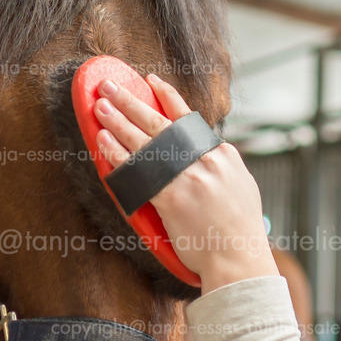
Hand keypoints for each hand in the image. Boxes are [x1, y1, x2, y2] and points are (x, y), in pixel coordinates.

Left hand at [94, 74, 278, 292]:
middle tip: (110, 85)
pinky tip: (102, 140)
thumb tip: (209, 152)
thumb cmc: (239, 230)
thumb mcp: (240, 186)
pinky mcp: (171, 198)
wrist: (237, 259)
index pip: (189, 117)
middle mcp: (205, 160)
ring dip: (118, 120)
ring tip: (99, 105)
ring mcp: (187, 177)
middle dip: (131, 100)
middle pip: (160, 122)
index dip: (167, 96)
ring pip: (145, 140)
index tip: (151, 80)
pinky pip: (137, 170)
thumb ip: (221, 166)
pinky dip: (117, 153)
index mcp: (222, 155)